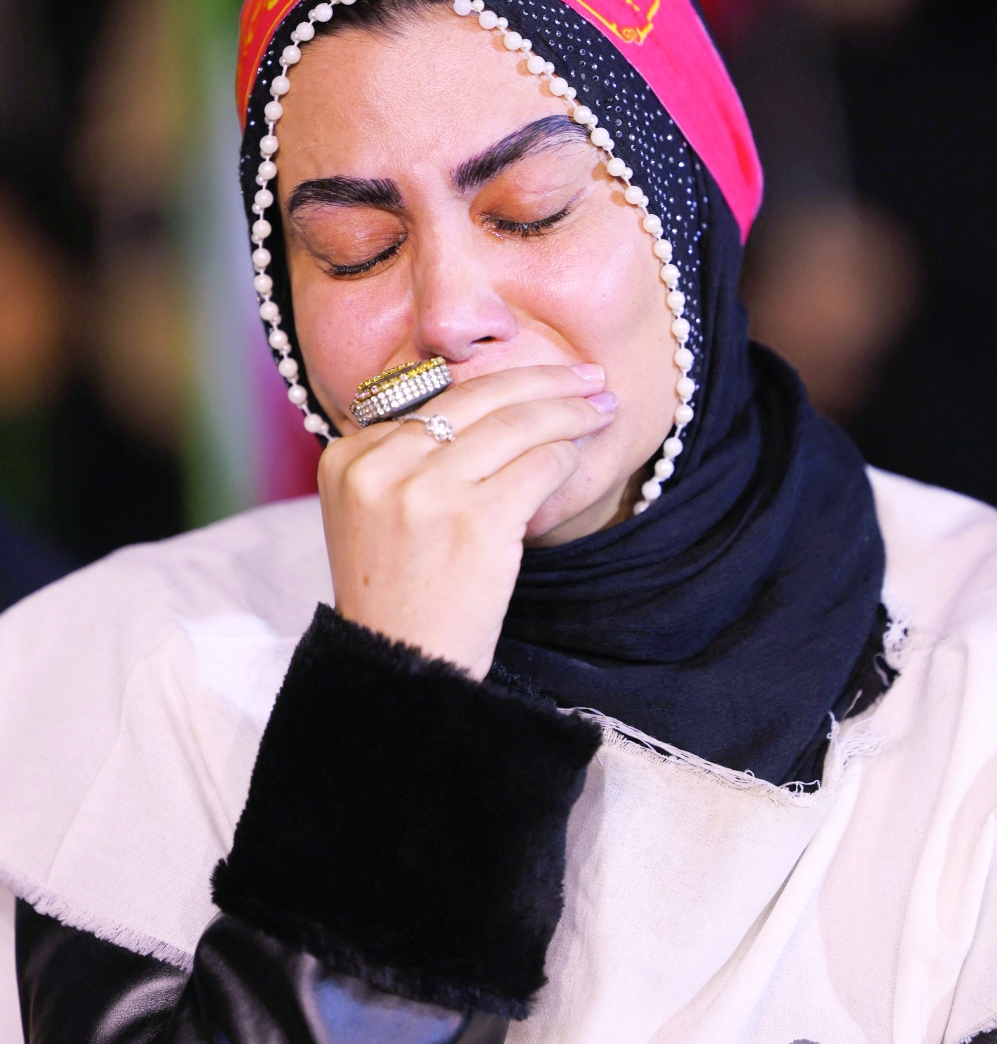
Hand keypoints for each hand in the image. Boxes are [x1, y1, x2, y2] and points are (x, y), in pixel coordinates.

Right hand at [317, 364, 615, 678]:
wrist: (400, 667)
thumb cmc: (399, 592)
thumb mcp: (373, 512)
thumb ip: (404, 457)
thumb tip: (485, 401)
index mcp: (347, 456)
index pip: (433, 397)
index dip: (495, 381)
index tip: (537, 378)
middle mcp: (380, 465)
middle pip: (476, 398)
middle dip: (543, 380)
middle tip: (588, 376)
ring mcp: (425, 491)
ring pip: (515, 424)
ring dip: (569, 411)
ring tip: (601, 408)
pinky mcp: (474, 521)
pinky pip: (538, 465)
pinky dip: (565, 456)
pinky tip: (580, 455)